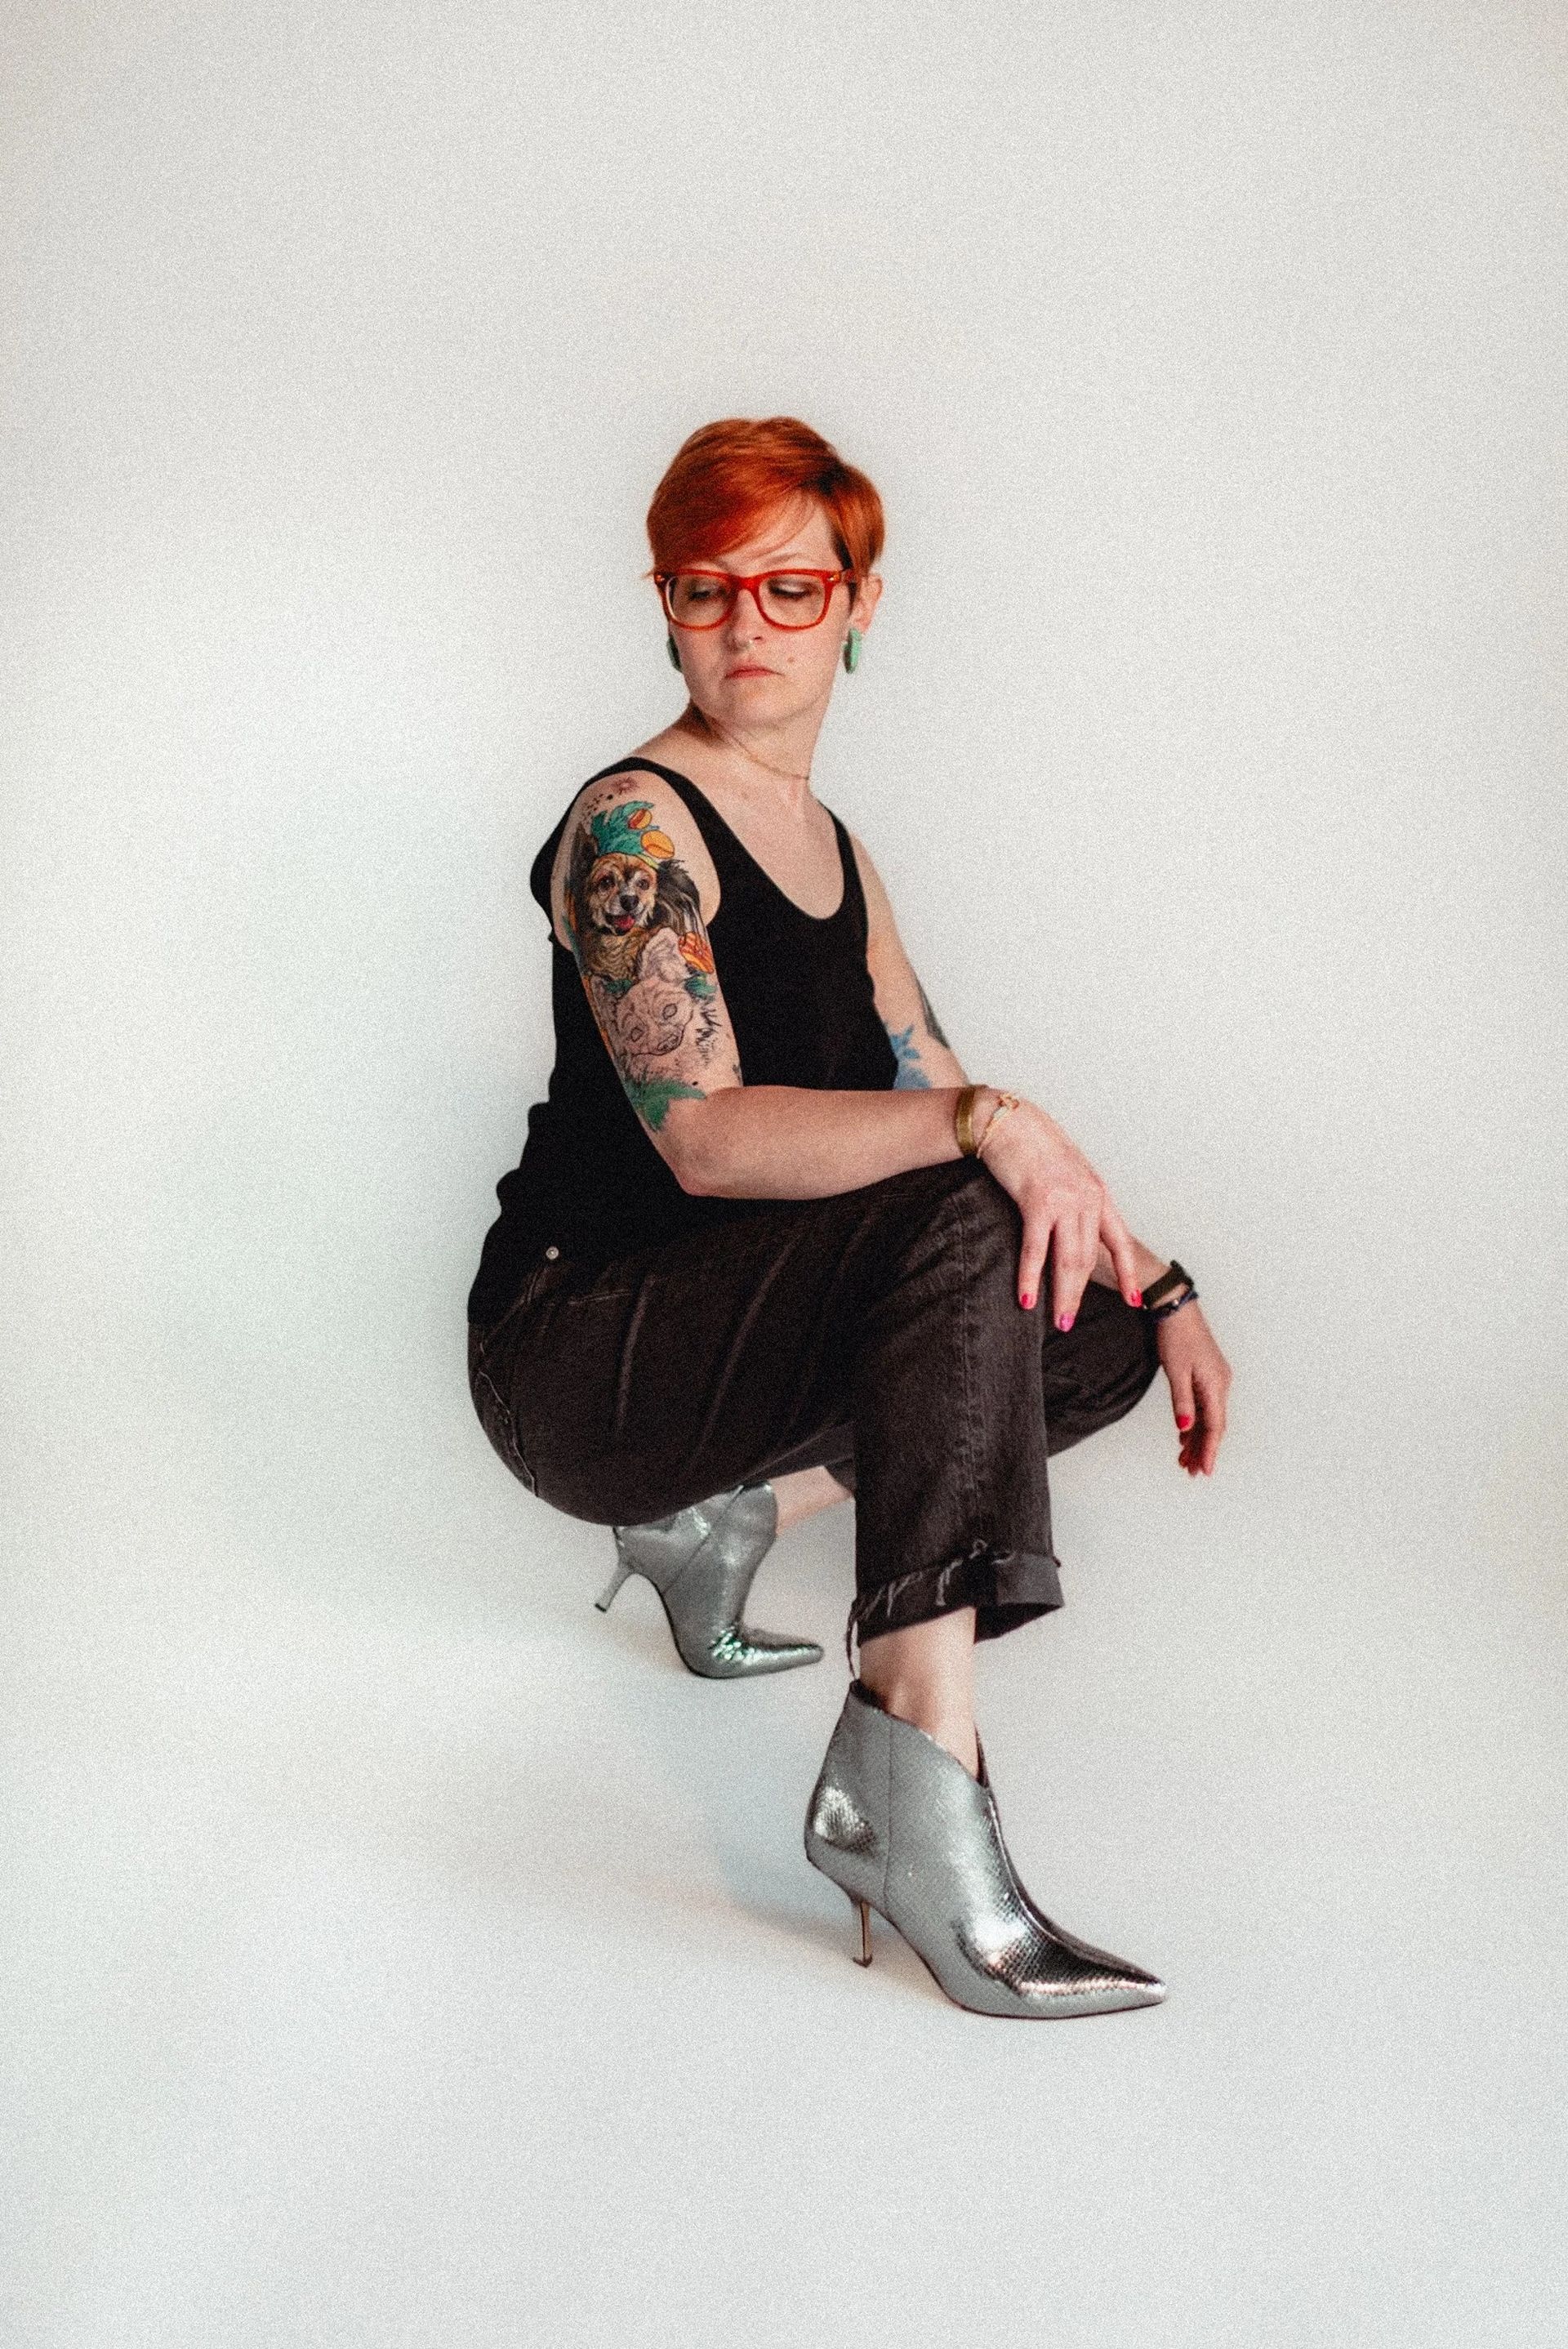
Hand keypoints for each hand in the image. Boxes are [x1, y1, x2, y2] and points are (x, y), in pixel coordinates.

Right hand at [974, 1093, 1142, 1324]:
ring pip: (1067, 1261)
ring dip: (1063, 1295)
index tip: (1134, 1300)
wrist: (1008, 1119)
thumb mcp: (1065, 1171)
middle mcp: (1087, 1199)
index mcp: (1097, 1193)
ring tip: (1059, 1321)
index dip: (1127, 1273)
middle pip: (1088, 1259)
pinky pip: (1035, 1249)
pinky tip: (1026, 1299)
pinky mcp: (1036, 1202)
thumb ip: (1075, 1198)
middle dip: (1079, 1294)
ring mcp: (1064, 1201)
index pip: (1120, 1241)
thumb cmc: (1031, 1145)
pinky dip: (1030, 1278)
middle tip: (1069, 1322)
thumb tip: (1074, 1226)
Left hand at [1155, 1300, 1230, 1474]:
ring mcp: (1216, 1379)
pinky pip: (1205, 1405)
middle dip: (1202, 1449)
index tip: (1203, 1470)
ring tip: (1184, 1459)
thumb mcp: (1176, 1371)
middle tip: (1190, 1471)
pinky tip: (1184, 1435)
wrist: (1176, 1307)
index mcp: (1216, 1385)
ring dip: (1197, 1438)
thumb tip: (1185, 1429)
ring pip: (1209, 1417)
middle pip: (1214, 1425)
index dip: (1209, 1451)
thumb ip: (1182, 1402)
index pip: (1214, 1427)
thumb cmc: (1175, 1336)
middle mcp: (1221, 1384)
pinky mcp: (1208, 1374)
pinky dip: (1195, 1422)